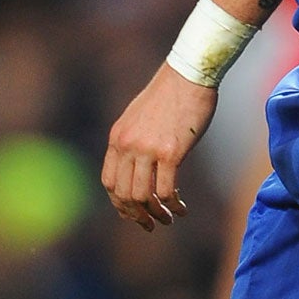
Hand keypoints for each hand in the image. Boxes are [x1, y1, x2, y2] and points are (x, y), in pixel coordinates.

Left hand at [101, 64, 216, 230]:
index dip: (119, 205)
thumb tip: (136, 169)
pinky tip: (182, 207)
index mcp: (117, 138)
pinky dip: (173, 204)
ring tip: (169, 218)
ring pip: (143, 196)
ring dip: (156, 214)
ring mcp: (147, 149)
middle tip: (152, 224)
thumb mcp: (138, 118)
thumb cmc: (169, 95)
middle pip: (124, 194)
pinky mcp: (170, 152)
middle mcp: (127, 145)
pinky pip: (166, 190)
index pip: (109, 182)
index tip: (133, 214)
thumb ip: (133, 142)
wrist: (189, 75)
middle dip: (137, 216)